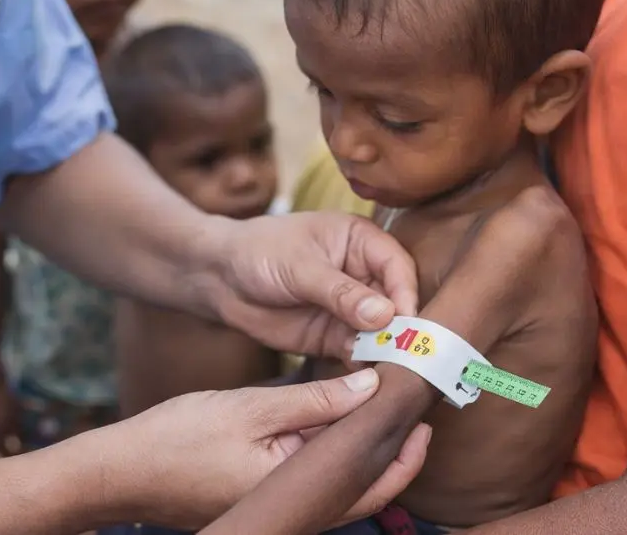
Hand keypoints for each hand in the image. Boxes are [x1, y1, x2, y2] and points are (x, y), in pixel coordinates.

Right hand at [99, 369, 430, 528]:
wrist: (120, 473)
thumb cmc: (176, 441)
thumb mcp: (250, 408)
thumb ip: (313, 400)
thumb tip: (369, 386)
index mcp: (296, 493)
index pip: (371, 480)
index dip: (403, 449)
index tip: (420, 411)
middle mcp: (292, 511)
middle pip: (362, 491)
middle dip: (392, 454)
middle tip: (412, 412)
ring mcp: (275, 510)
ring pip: (338, 488)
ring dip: (362, 454)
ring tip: (379, 412)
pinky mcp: (260, 502)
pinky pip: (310, 484)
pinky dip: (329, 457)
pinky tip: (331, 426)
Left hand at [200, 212, 418, 360]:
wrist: (220, 278)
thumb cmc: (259, 252)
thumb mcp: (299, 267)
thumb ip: (341, 291)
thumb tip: (385, 315)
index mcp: (362, 242)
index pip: (398, 268)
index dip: (405, 295)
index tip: (406, 324)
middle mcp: (365, 276)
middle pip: (398, 305)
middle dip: (401, 332)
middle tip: (406, 358)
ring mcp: (352, 310)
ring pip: (382, 334)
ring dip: (385, 354)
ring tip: (388, 375)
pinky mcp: (336, 338)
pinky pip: (359, 355)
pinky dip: (364, 369)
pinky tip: (367, 383)